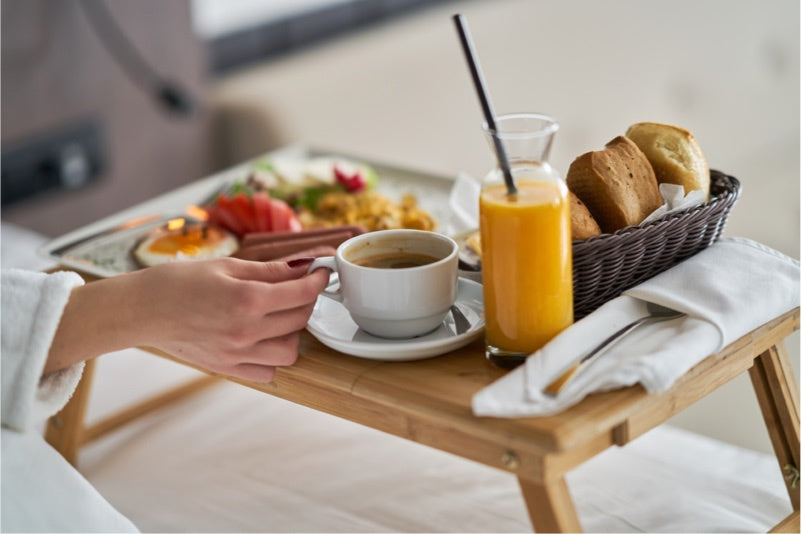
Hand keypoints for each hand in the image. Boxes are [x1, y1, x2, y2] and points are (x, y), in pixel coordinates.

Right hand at [136, 257, 329, 381]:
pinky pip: (268, 372)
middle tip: (298, 289)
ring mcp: (238, 354)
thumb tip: (303, 266)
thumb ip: (269, 271)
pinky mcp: (228, 368)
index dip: (318, 280)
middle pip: (300, 319)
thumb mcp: (226, 266)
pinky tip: (263, 339)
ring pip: (290, 350)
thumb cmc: (179, 282)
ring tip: (279, 316)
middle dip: (306, 301)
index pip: (301, 293)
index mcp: (247, 300)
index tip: (321, 273)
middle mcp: (246, 330)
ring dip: (293, 331)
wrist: (142, 310)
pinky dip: (273, 356)